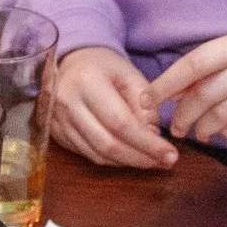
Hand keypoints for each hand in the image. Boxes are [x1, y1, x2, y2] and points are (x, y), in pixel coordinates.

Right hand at [53, 46, 177, 169]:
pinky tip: (129, 155)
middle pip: (107, 144)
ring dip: (128, 162)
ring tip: (151, 160)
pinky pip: (88, 155)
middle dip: (140, 158)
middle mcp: (67, 104)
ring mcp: (58, 121)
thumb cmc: (104, 67)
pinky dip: (112, 160)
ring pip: (97, 155)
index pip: (120, 123)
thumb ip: (145, 103)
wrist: (71, 63)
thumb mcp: (130, 74)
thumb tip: (153, 137)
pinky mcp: (57, 134)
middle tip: (165, 162)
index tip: (170, 155)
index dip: (147, 143)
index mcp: (87, 82)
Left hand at [145, 27, 226, 143]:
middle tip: (174, 126)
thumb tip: (169, 90)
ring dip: (203, 127)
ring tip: (196, 132)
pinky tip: (222, 132)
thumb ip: (210, 64)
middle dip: (184, 113)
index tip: (149, 98)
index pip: (198, 61)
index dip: (169, 82)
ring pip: (224, 113)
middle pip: (208, 92)